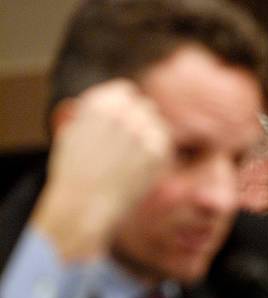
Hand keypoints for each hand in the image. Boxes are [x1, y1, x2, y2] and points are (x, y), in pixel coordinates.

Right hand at [32, 79, 170, 261]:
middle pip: (145, 106)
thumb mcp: (73, 133)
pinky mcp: (159, 150)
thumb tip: (116, 104)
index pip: (126, 91)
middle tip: (133, 144)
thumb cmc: (75, 174)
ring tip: (134, 159)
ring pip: (158, 124)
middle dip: (140, 121)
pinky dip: (158, 153)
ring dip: (151, 136)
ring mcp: (143, 130)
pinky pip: (165, 144)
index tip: (125, 122)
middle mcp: (123, 111)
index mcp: (99, 102)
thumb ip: (93, 114)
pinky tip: (142, 168)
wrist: (84, 205)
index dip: (126, 106)